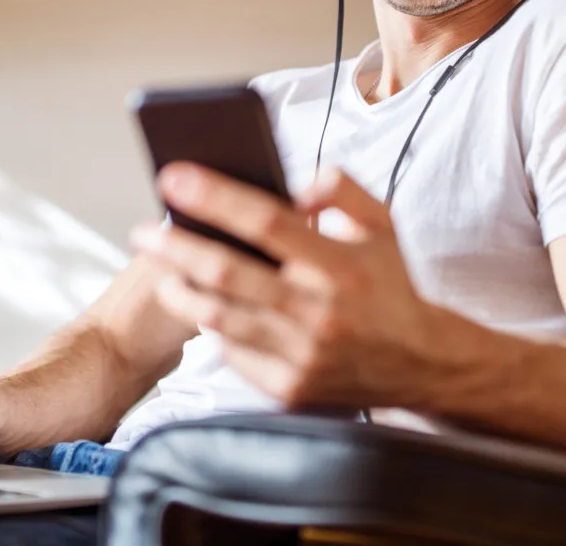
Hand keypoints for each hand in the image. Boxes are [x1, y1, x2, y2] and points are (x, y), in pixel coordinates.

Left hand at [133, 163, 462, 409]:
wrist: (422, 364)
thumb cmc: (390, 286)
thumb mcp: (382, 225)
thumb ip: (343, 190)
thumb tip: (296, 183)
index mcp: (341, 264)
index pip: (266, 221)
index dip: (215, 197)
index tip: (173, 176)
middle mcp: (320, 311)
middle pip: (228, 272)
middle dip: (175, 247)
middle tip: (143, 231)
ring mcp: (303, 355)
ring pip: (220, 317)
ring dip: (181, 290)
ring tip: (162, 270)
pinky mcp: (291, 388)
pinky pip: (234, 353)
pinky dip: (214, 328)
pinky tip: (202, 308)